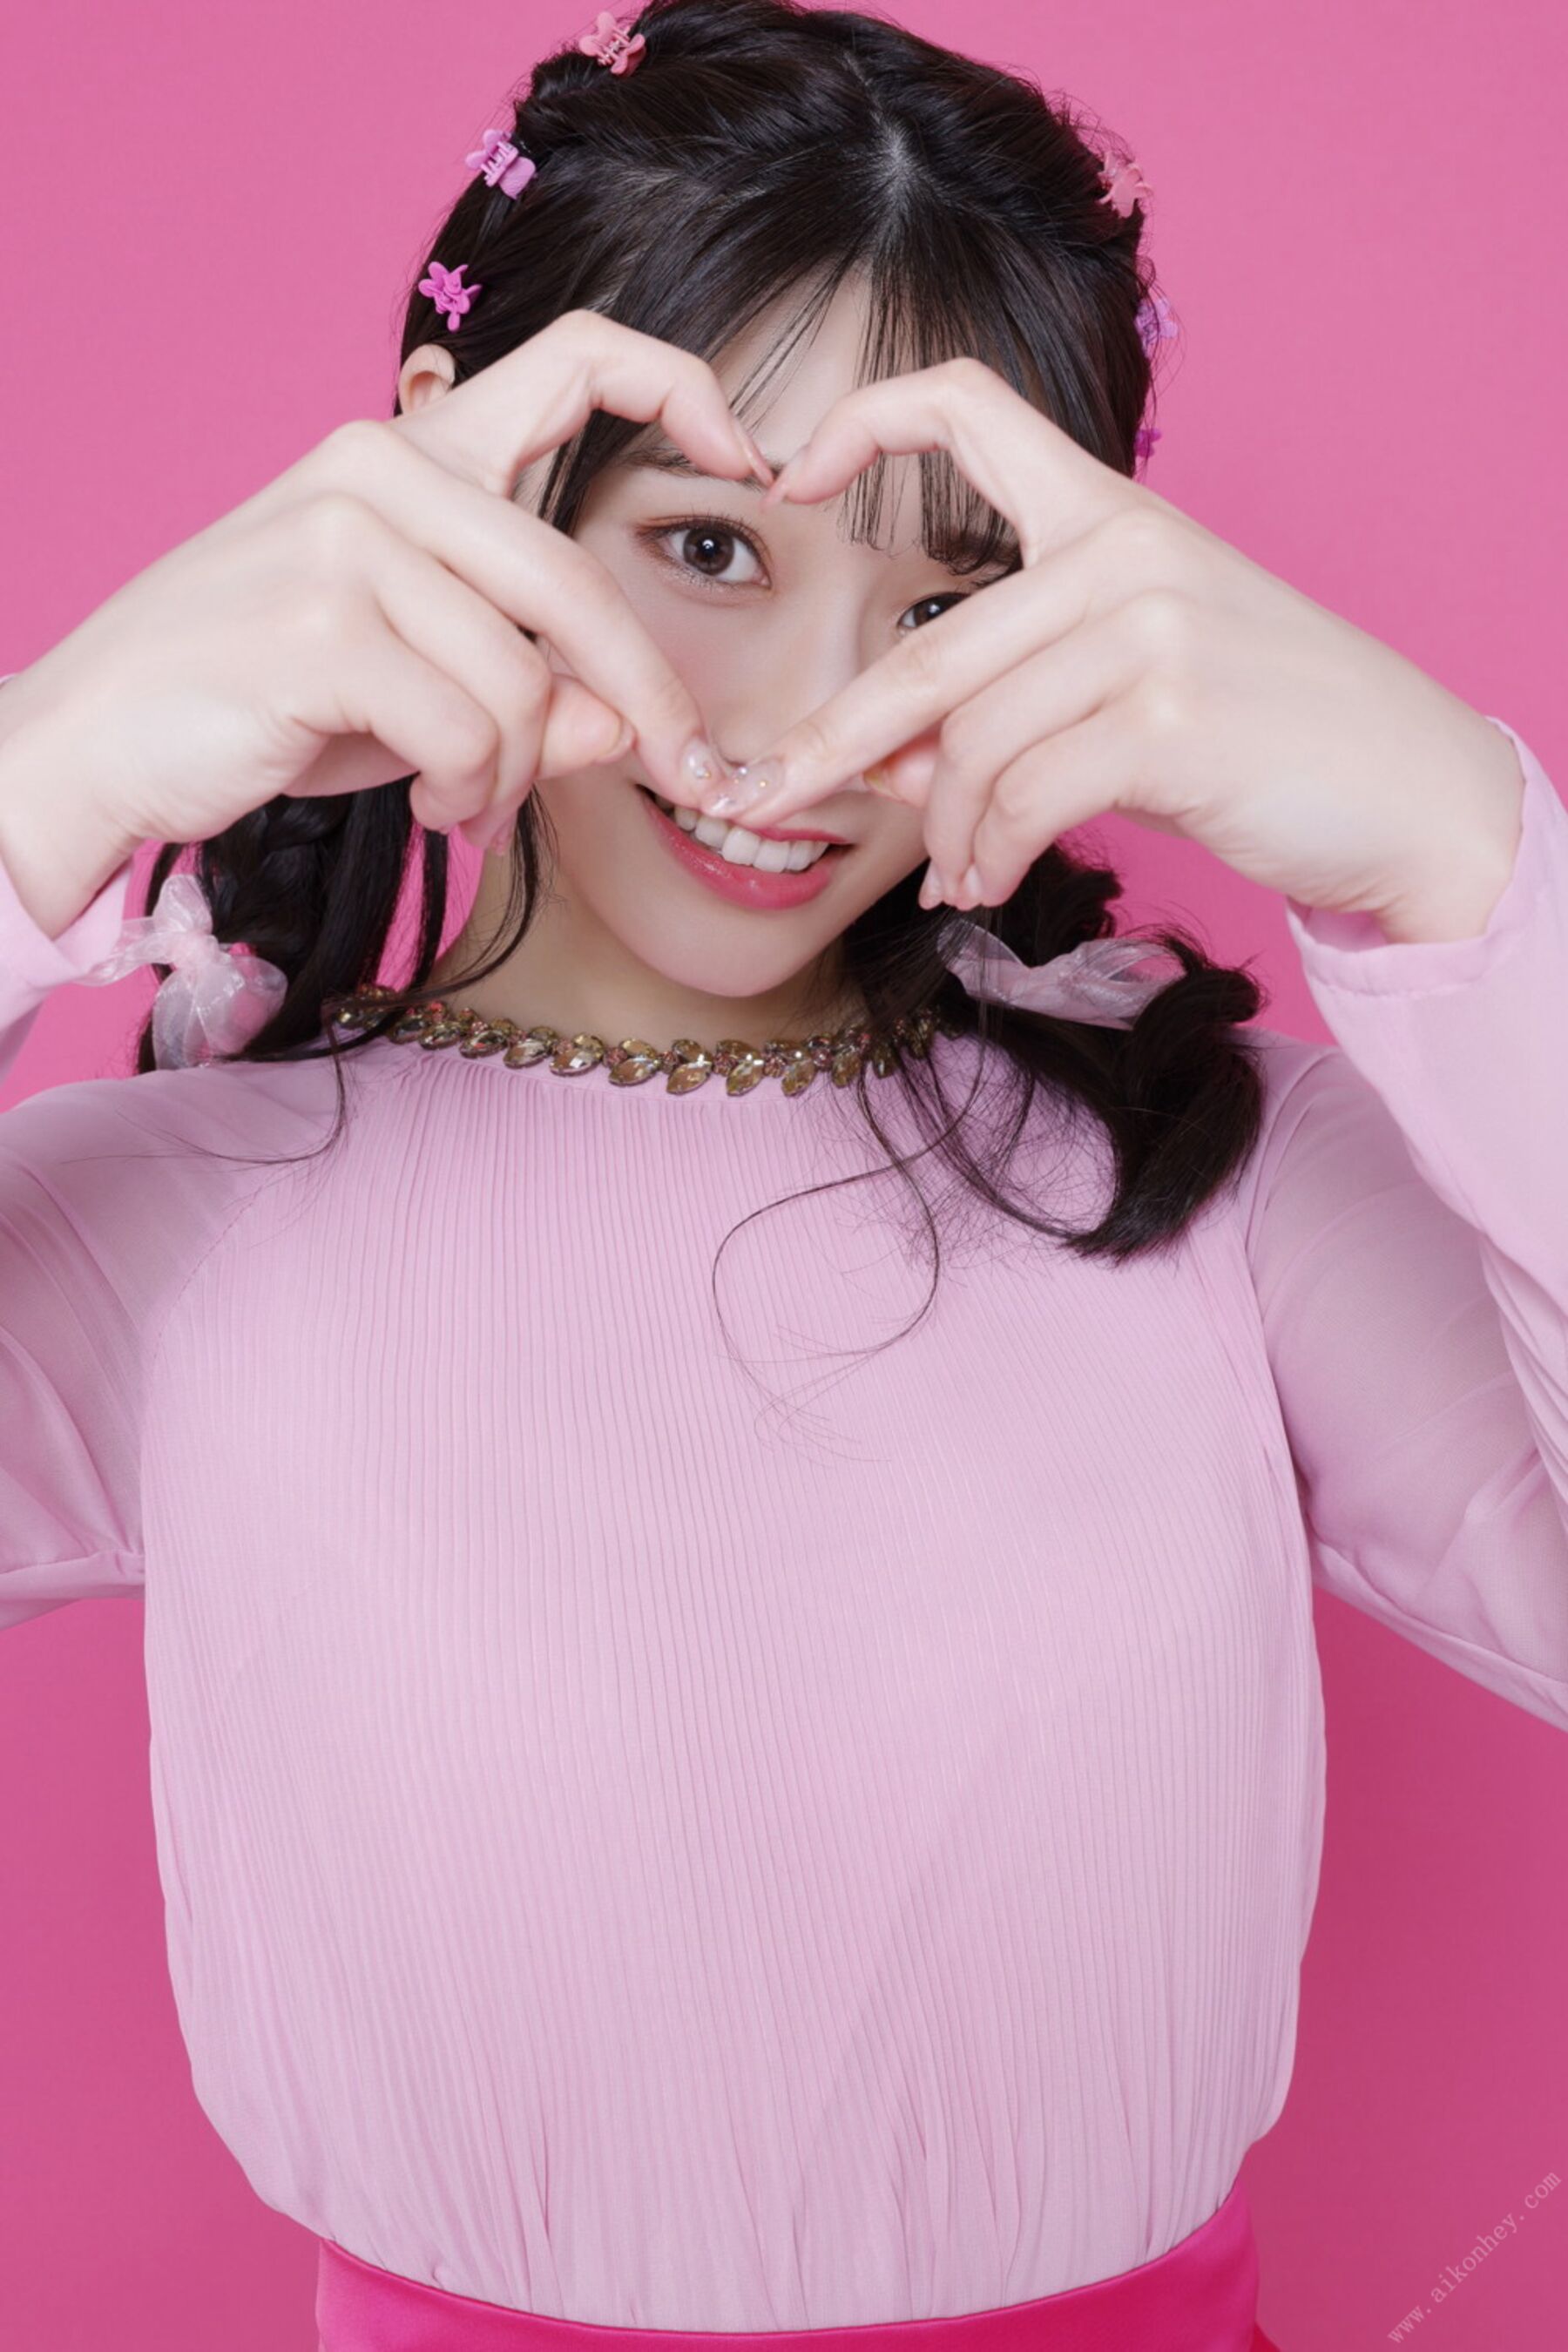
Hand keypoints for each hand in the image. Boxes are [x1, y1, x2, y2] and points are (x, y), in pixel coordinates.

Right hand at [0, 310, 769, 912]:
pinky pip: (470, 730)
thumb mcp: (419, 688)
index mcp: (411, 450)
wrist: (96, 743)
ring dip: (520, 774)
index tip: (749, 456)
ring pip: (524, 680)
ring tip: (472, 805)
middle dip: (647, 697)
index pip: (575, 359)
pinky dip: (472, 794)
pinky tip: (435, 809)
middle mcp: (381, 467)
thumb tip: (626, 721)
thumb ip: (528, 683)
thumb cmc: (260, 704)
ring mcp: (346, 537)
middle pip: (579, 581)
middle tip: (683, 771)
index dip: (680, 387)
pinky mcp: (321, 622)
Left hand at [696, 358, 1524, 940]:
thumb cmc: (1263, 732)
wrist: (1406, 786)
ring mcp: (1150, 631)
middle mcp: (1123, 552)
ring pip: (973, 747)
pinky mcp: (1168, 720)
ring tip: (954, 877)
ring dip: (944, 833)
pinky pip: (1023, 801)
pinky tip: (984, 887)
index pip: (969, 404)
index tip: (792, 476)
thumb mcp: (1129, 688)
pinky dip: (987, 858)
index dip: (864, 420)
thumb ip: (1011, 701)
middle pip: (926, 655)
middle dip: (831, 744)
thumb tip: (882, 764)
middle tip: (758, 800)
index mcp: (1109, 510)